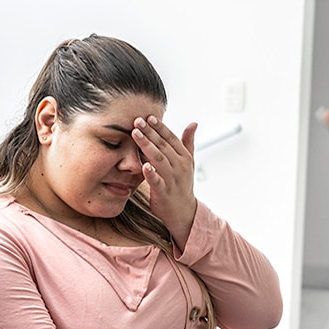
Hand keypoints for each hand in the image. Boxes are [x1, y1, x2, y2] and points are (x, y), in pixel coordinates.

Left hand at [133, 115, 198, 248]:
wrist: (184, 212)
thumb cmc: (182, 184)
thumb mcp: (189, 162)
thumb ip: (188, 142)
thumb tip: (193, 123)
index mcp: (184, 157)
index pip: (171, 138)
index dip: (160, 127)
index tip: (149, 117)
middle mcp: (180, 166)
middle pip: (163, 146)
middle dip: (150, 132)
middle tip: (137, 121)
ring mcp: (172, 179)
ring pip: (159, 159)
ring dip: (147, 146)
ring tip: (135, 135)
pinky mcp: (164, 192)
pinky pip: (157, 181)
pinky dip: (151, 173)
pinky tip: (143, 165)